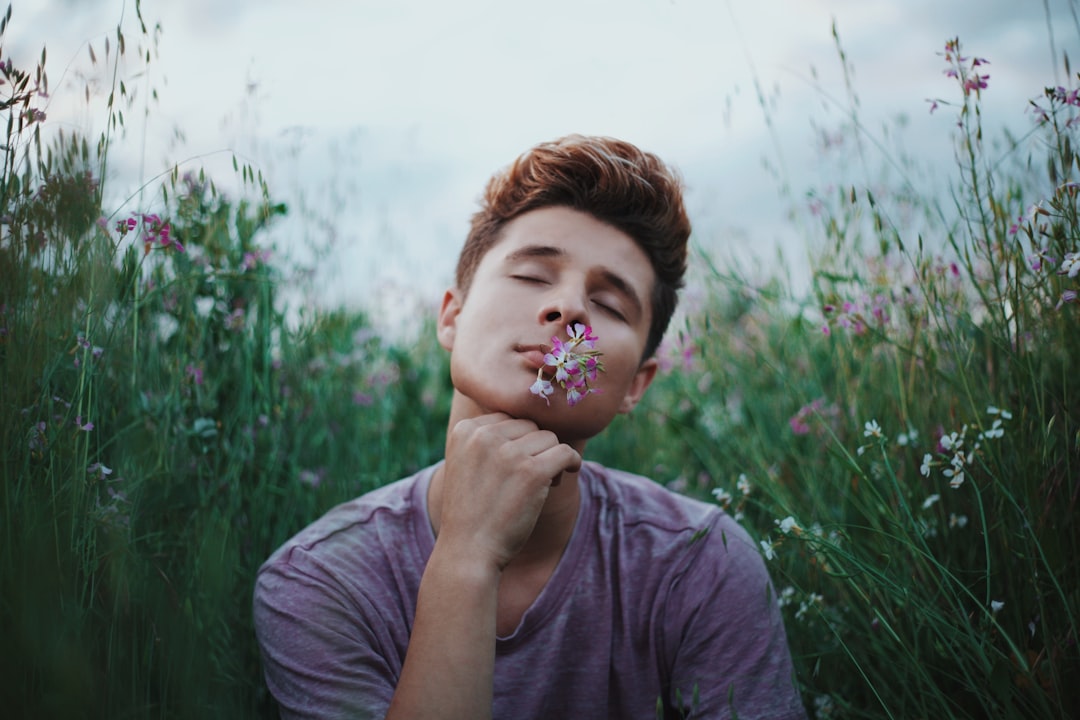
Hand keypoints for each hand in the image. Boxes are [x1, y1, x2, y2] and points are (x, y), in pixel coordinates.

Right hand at [435, 412, 580, 570]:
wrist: (468, 551)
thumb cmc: (472, 511)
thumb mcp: (466, 464)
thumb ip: (488, 440)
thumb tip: (529, 422)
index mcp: (465, 430)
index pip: (508, 418)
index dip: (518, 441)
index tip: (515, 466)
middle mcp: (484, 436)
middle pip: (530, 426)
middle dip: (535, 449)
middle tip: (529, 477)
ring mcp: (508, 453)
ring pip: (549, 438)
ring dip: (551, 458)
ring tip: (540, 484)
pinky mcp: (532, 472)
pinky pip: (565, 452)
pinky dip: (572, 461)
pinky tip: (569, 471)